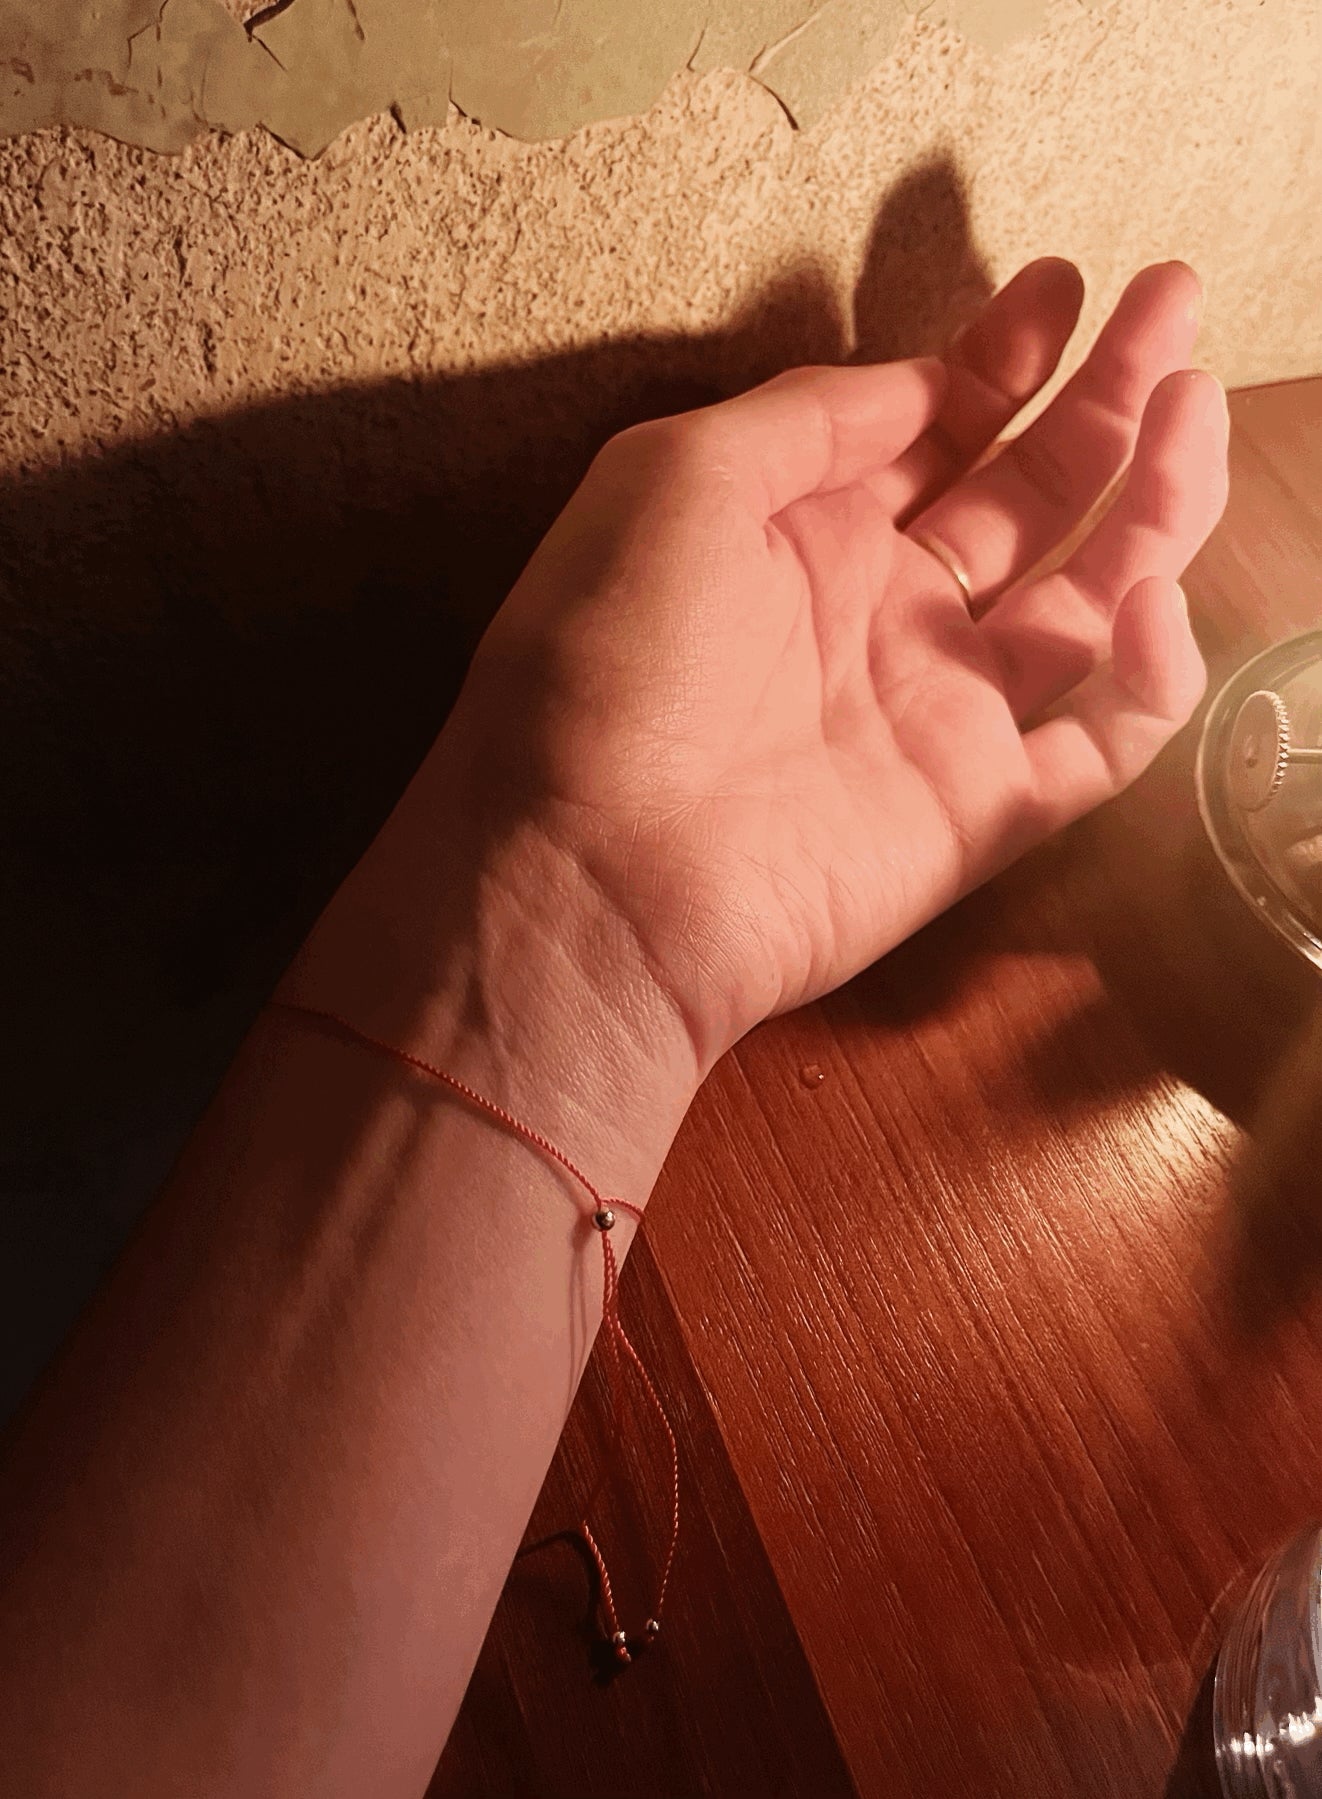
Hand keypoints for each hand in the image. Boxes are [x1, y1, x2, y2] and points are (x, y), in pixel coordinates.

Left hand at [438, 258, 1228, 1077]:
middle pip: (1029, 495)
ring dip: (1155, 502)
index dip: (1003, 356)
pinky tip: (1147, 591)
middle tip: (1173, 302)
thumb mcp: (678, 479)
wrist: (592, 870)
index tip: (1063, 284)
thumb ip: (809, 419)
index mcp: (805, 533)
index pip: (936, 429)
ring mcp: (940, 710)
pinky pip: (1105, 741)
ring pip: (1090, 599)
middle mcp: (884, 613)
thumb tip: (922, 381)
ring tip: (1197, 407)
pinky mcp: (983, 810)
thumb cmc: (605, 659)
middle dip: (1107, 399)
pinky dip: (1151, 672)